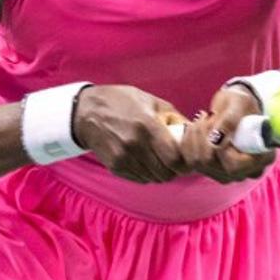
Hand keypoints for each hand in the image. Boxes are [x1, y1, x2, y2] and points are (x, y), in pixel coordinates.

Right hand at [72, 85, 190, 183]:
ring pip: (154, 179)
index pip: (174, 159)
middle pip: (166, 173)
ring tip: (159, 160)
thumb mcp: (149, 100)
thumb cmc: (120, 102)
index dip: (184, 162)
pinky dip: (147, 174)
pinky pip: (140, 179)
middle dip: (174, 169)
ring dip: (160, 172)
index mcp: (147, 126)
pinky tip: (145, 161)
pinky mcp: (115, 167)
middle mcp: (135, 145)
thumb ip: (173, 116)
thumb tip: (192, 131)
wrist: (86, 112)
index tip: (186, 158)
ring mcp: (124, 158)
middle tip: (174, 161)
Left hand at [180, 85, 275, 183]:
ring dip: (195, 135)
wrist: (233, 106)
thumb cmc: (241, 103)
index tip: (215, 123)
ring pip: (198, 162)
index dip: (219, 148)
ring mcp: (227, 174)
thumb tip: (216, 141)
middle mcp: (245, 172)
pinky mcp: (210, 170)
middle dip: (204, 136)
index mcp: (262, 158)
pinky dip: (187, 140)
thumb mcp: (239, 104)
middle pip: (212, 164)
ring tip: (203, 118)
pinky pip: (190, 160)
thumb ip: (230, 121)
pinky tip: (194, 126)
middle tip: (207, 115)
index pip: (234, 166)